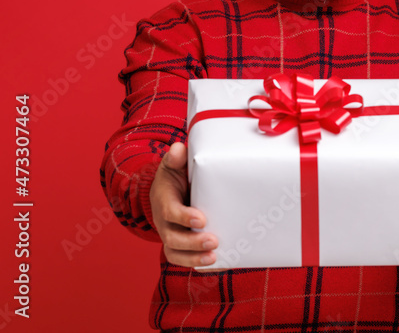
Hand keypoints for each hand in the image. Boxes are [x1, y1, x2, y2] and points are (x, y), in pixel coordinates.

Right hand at [149, 142, 217, 266]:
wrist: (168, 193)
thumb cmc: (174, 178)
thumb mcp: (172, 166)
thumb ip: (175, 158)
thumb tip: (178, 148)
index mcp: (163, 202)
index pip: (169, 212)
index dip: (183, 217)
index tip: (201, 219)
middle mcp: (165, 224)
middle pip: (173, 239)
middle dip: (192, 243)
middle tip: (214, 241)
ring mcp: (172, 237)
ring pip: (176, 255)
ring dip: (194, 259)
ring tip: (214, 258)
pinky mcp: (182, 247)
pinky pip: (186, 261)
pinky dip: (199, 266)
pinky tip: (219, 265)